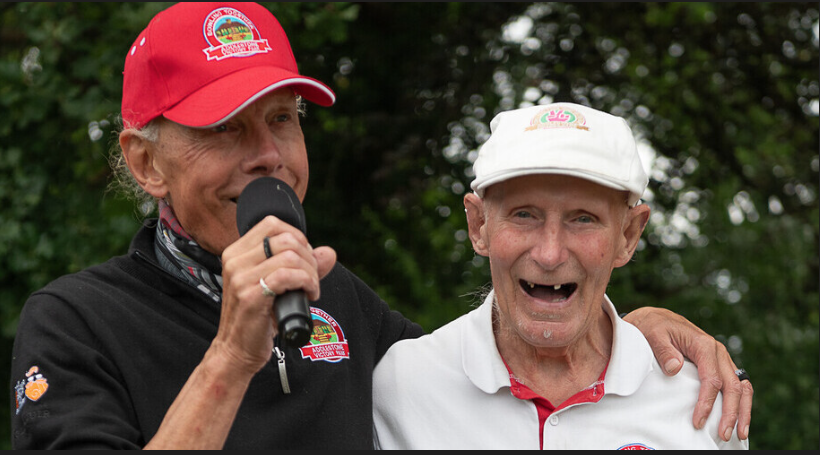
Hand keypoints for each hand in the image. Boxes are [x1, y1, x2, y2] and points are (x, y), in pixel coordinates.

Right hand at [216, 215, 335, 374]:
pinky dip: (307, 283)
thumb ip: (303, 266)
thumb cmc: (256, 318)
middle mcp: (235, 260)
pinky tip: (309, 295)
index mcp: (236, 252)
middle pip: (286, 239)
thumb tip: (328, 252)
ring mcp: (240, 277)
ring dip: (310, 272)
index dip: (298, 237)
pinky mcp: (251, 295)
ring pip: (290, 256)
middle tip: (311, 278)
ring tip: (310, 288)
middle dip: (309, 257)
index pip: (272, 224)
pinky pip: (288, 275)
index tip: (305, 259)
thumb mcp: (278, 286)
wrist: (237, 350)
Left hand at [624, 307, 752, 440]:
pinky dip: (741, 402)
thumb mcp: (653, 335)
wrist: (656, 318)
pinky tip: (738, 418)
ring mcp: (721, 358)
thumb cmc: (654, 327)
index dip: (706, 402)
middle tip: (724, 434)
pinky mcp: (719, 364)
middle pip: (733, 386)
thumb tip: (675, 368)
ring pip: (741, 386)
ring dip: (742, 410)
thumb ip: (664, 350)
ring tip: (740, 433)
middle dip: (731, 413)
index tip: (698, 421)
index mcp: (704, 345)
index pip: (711, 379)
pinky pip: (737, 384)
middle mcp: (718, 352)